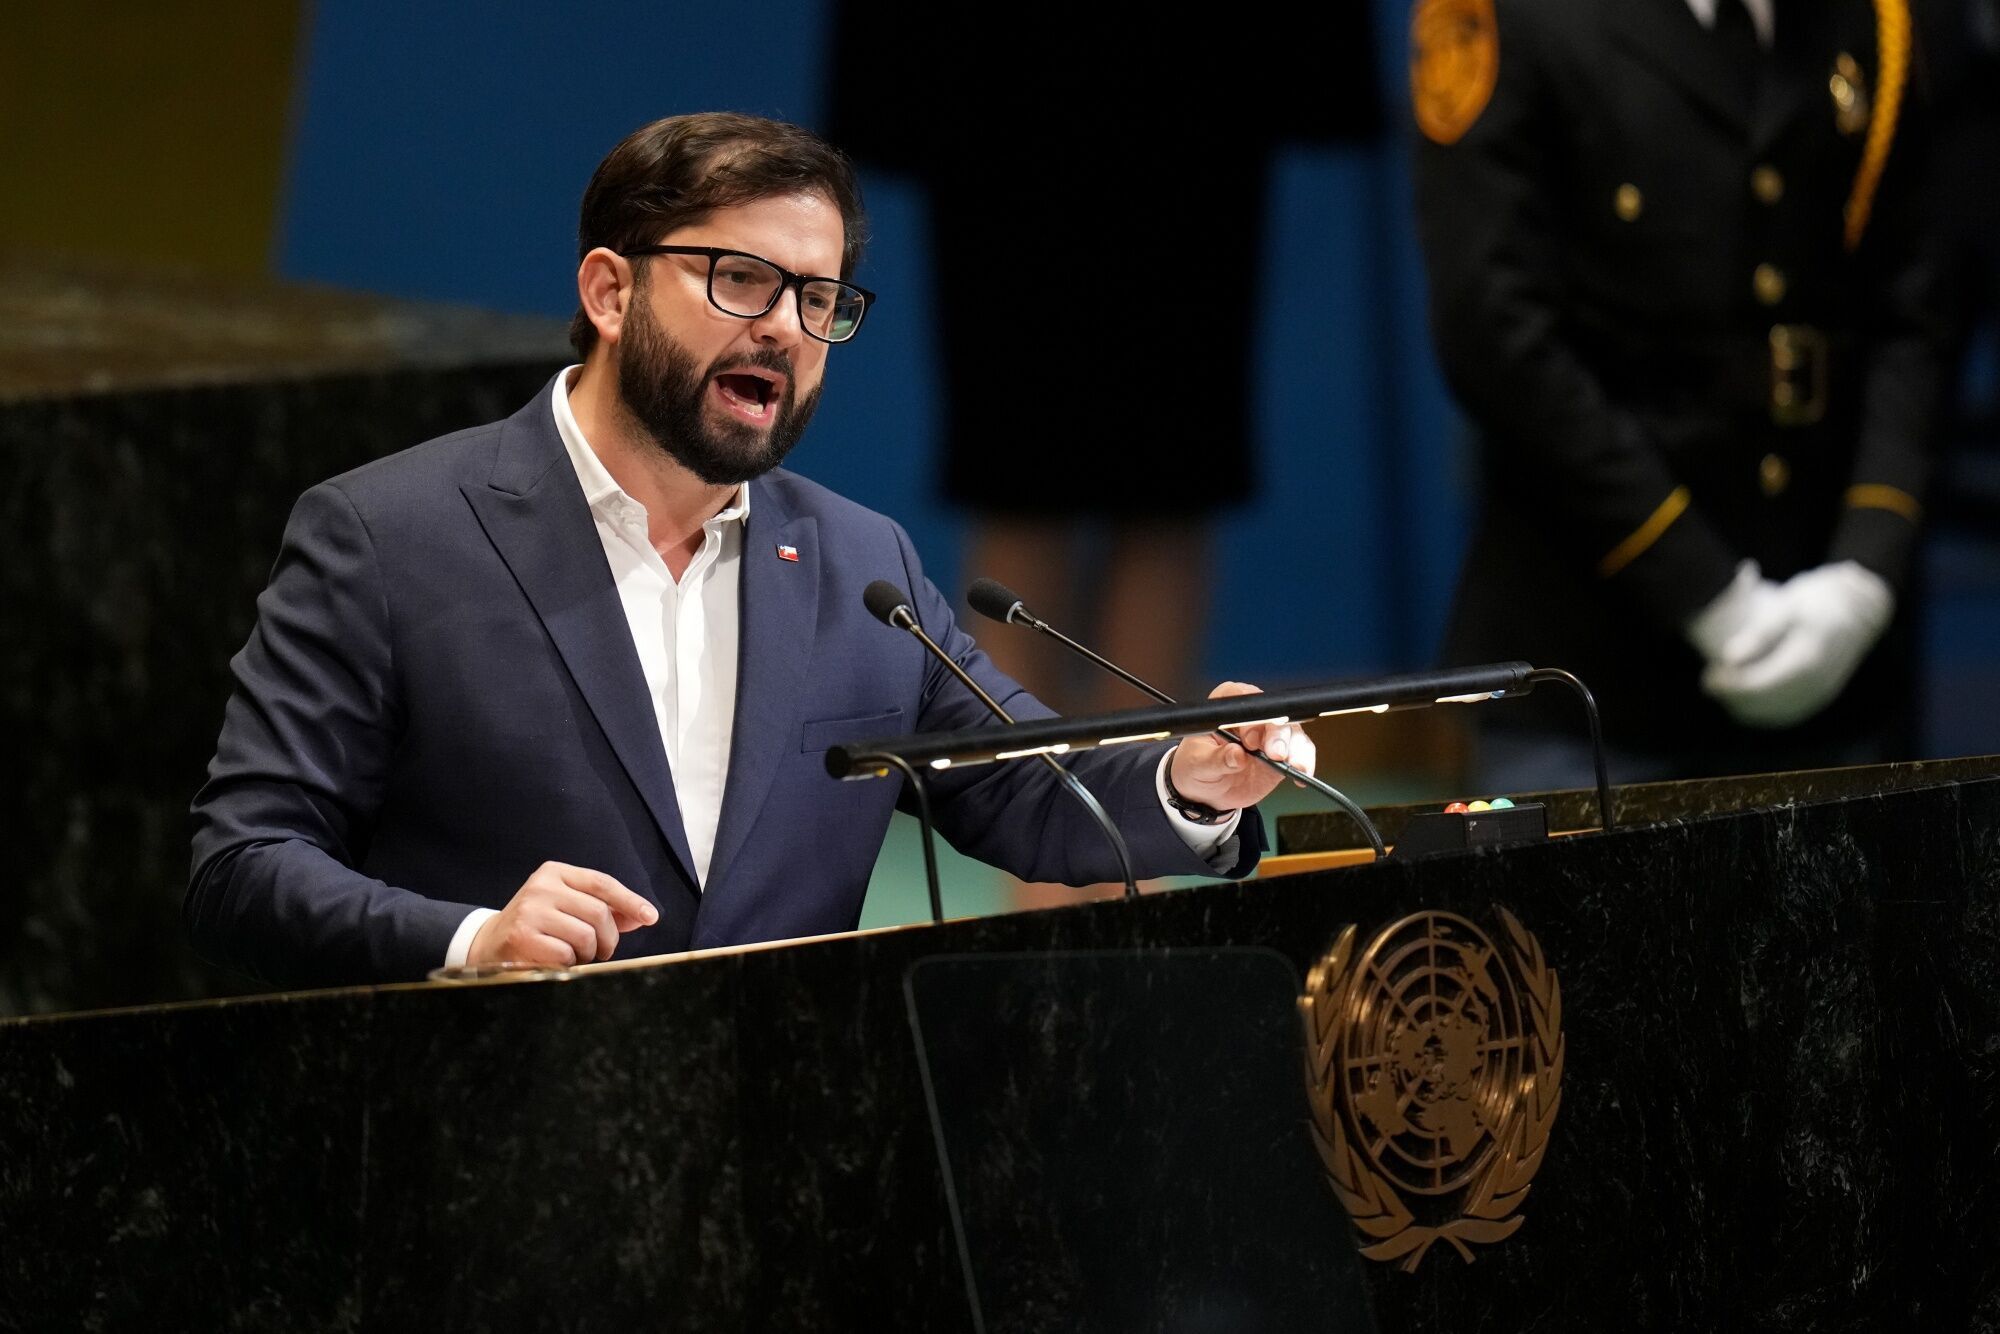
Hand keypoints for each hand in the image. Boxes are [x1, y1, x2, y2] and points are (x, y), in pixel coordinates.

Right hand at [468, 861, 658, 967]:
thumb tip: (642, 916)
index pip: (601, 883)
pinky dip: (570, 963)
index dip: (630, 901)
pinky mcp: (522, 936)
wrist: (490, 944)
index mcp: (554, 873)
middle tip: (602, 950)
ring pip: (585, 935)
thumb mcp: (567, 908)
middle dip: (608, 938)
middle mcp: (541, 887)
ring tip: (576, 955)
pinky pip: (566, 954)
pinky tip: (558, 961)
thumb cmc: (537, 925)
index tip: (651, 917)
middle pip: (598, 913)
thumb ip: (603, 910)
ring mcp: (530, 911)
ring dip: (588, 953)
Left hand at [1166, 681, 1317, 812]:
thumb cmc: (1195, 768)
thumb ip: (1216, 759)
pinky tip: (1302, 773)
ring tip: (1295, 765)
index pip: (1243, 699)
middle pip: (1273, 714)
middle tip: (1275, 754)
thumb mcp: (1198, 764)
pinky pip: (1301, 751)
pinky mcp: (1283, 752)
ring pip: (1292, 731)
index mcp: (1226, 707)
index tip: (1249, 739)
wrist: (1206, 792)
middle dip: (1278, 734)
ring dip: (1296, 748)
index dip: (1250, 717)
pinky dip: (1304, 760)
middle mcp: (1252, 716)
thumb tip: (1236, 755)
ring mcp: (1269, 733)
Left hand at [1700, 561, 1893, 727]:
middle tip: (1709, 681)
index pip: (1760, 685)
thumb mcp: (1787, 607)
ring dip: (1744, 706)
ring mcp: (1821, 693)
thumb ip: (1759, 634)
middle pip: (1765, 704)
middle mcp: (1817, 683)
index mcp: (1807, 660)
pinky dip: (1761, 709)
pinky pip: (1787, 713)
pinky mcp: (1820, 695)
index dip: (1730, 686)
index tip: (1708, 676)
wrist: (1859, 606)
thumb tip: (1728, 658)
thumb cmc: (1817, 599)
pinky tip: (1742, 696)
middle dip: (1733, 697)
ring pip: (1775, 714)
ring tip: (1722, 686)